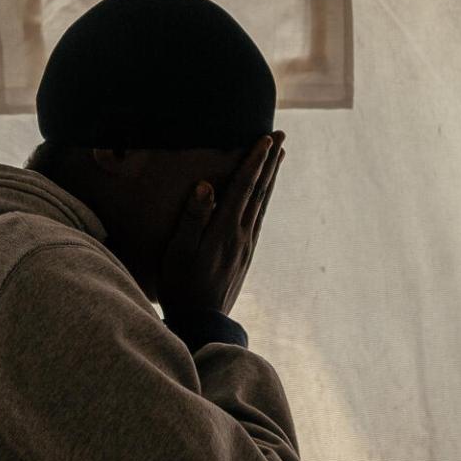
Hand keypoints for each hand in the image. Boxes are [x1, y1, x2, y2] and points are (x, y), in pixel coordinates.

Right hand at [156, 131, 284, 317]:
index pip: (242, 187)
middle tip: (281, 136)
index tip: (264, 138)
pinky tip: (265, 193)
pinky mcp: (245, 255)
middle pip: (259, 190)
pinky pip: (259, 217)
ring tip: (280, 156)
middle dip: (269, 161)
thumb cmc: (182, 287)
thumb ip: (192, 219)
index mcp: (224, 230)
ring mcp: (246, 246)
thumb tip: (206, 185)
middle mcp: (241, 235)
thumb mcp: (179, 253)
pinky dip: (265, 198)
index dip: (253, 161)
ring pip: (263, 203)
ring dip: (271, 177)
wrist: (202, 324)